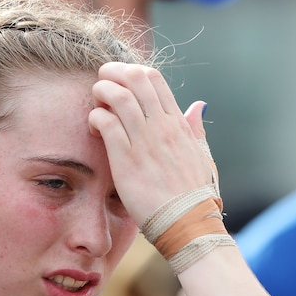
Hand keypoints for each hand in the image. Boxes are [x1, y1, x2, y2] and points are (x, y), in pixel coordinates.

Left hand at [88, 62, 211, 226]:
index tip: (119, 82)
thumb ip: (196, 128)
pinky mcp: (127, 160)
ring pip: (119, 95)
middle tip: (101, 84)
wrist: (189, 223)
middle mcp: (162, 126)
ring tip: (96, 104)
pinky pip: (106, 123)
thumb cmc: (195, 194)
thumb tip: (199, 105)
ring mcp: (145, 141)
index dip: (130, 72)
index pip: (153, 78)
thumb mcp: (202, 155)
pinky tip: (93, 128)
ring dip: (101, 92)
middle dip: (112, 73)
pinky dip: (95, 118)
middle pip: (135, 77)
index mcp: (178, 123)